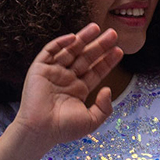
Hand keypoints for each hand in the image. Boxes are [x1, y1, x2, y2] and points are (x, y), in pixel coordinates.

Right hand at [12, 23, 122, 152]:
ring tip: (96, 28)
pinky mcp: (39, 69)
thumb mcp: (92, 120)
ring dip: (83, 38)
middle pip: (86, 57)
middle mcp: (67, 78)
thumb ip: (104, 107)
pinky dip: (60, 42)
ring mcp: (53, 72)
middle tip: (113, 34)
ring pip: (70, 50)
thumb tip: (108, 89)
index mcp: (78, 89)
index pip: (96, 70)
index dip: (107, 60)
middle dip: (99, 45)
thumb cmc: (64, 129)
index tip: (119, 50)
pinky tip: (74, 36)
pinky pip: (50, 51)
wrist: (40, 131)